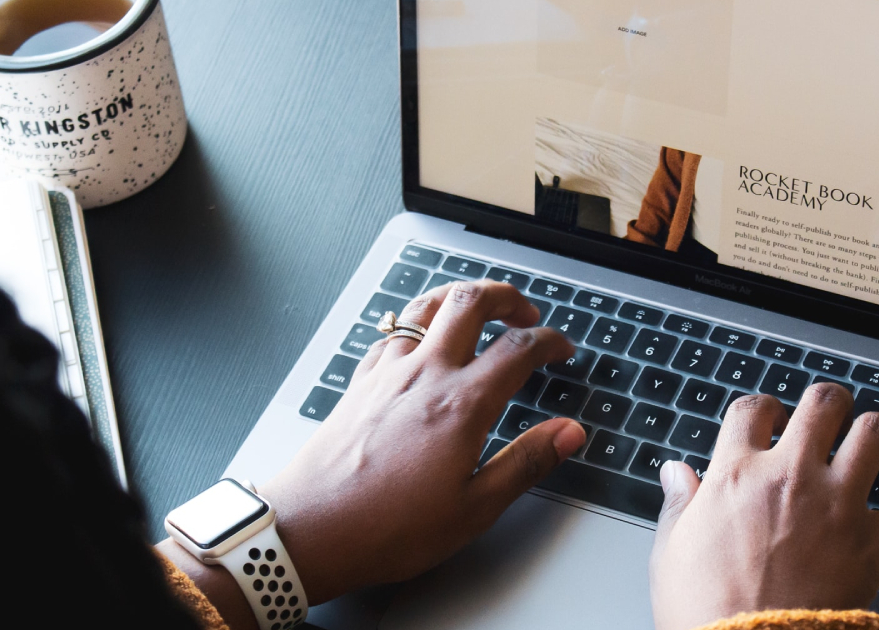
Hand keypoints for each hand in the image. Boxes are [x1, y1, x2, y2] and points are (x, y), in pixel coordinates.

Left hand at [259, 280, 587, 603]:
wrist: (310, 530)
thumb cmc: (387, 528)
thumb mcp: (474, 508)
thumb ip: (526, 463)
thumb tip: (568, 434)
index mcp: (461, 404)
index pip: (518, 348)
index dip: (549, 340)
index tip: (561, 348)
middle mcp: (424, 375)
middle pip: (470, 303)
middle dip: (505, 296)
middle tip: (524, 310)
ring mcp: (386, 374)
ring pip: (425, 307)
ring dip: (458, 298)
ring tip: (476, 308)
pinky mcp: (359, 384)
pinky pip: (391, 334)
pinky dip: (415, 325)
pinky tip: (418, 342)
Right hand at [649, 384, 878, 629]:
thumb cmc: (705, 609)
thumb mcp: (671, 553)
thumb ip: (678, 505)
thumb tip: (675, 473)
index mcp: (736, 475)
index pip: (753, 408)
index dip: (762, 408)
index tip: (766, 421)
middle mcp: (791, 477)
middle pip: (823, 403)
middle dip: (827, 404)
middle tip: (826, 417)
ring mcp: (837, 505)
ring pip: (875, 433)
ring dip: (873, 435)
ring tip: (867, 445)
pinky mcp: (873, 543)